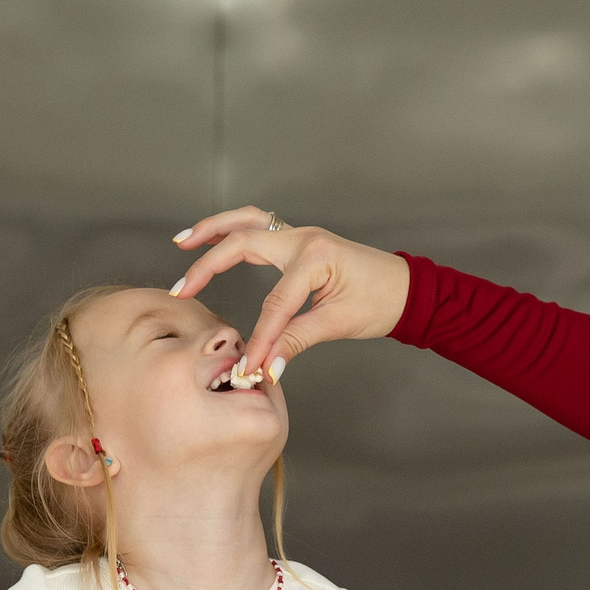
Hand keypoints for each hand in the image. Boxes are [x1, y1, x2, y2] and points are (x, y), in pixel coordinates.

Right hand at [169, 208, 409, 375]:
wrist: (407, 288)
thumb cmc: (381, 301)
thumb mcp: (339, 323)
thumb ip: (296, 341)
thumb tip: (266, 367)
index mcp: (316, 257)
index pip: (274, 303)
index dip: (259, 337)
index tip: (247, 364)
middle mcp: (304, 237)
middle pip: (243, 243)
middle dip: (209, 265)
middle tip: (182, 289)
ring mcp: (301, 234)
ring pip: (247, 222)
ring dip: (214, 229)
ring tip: (183, 241)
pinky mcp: (300, 241)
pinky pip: (259, 227)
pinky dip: (233, 230)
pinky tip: (214, 240)